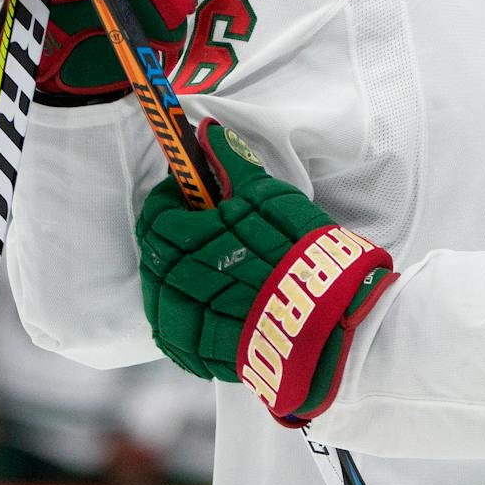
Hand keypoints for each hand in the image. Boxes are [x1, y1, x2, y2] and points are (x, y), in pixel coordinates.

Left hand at [138, 121, 394, 423]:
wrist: (328, 320)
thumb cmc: (300, 253)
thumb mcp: (269, 196)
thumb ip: (231, 164)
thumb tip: (205, 131)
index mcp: (184, 241)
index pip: (157, 212)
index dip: (174, 197)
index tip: (195, 192)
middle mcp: (171, 285)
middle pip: (156, 254)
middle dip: (177, 236)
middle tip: (211, 230)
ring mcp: (180, 324)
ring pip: (160, 293)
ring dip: (178, 276)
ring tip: (215, 269)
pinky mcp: (194, 353)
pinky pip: (175, 330)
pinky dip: (187, 314)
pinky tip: (212, 305)